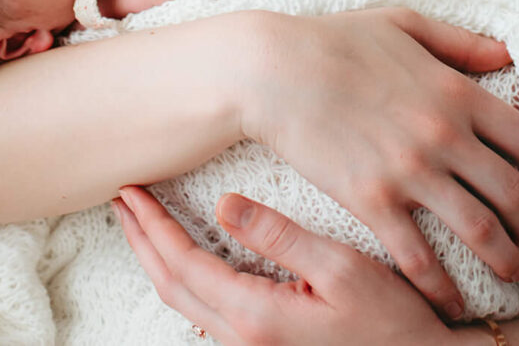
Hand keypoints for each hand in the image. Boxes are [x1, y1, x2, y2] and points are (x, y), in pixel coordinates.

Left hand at [114, 186, 454, 345]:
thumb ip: (279, 237)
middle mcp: (243, 340)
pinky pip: (207, 314)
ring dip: (160, 260)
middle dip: (142, 240)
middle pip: (171, 285)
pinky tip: (191, 260)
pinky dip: (186, 280)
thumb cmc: (395, 320)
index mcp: (256, 315)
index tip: (131, 189)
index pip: (182, 263)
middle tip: (123, 200)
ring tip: (148, 224)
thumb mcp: (341, 267)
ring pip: (185, 303)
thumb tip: (224, 204)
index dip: (152, 224)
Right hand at [236, 7, 518, 317]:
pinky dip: (444, 287)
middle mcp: (444, 135)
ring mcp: (410, 172)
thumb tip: (506, 53)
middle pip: (515, 193)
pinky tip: (452, 302)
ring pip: (480, 231)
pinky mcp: (372, 202)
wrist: (272, 69)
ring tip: (510, 274)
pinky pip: (420, 257)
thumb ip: (460, 41)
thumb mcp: (405, 23)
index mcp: (457, 92)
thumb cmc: (335, 40)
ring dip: (505, 260)